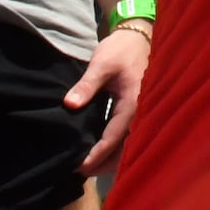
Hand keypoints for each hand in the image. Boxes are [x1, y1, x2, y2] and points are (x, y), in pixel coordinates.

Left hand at [64, 23, 151, 177]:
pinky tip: (100, 149)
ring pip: (127, 144)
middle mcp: (140, 112)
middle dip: (104, 163)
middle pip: (124, 148)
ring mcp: (140, 112)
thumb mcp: (101, 63)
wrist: (137, 36)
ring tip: (89, 167)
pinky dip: (114, 145)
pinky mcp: (135, 110)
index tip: (80, 167)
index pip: (113, 137)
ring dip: (110, 157)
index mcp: (133, 103)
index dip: (97, 154)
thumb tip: (69, 105)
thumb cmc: (120, 49)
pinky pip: (126, 134)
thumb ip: (86, 85)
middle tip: (81, 173)